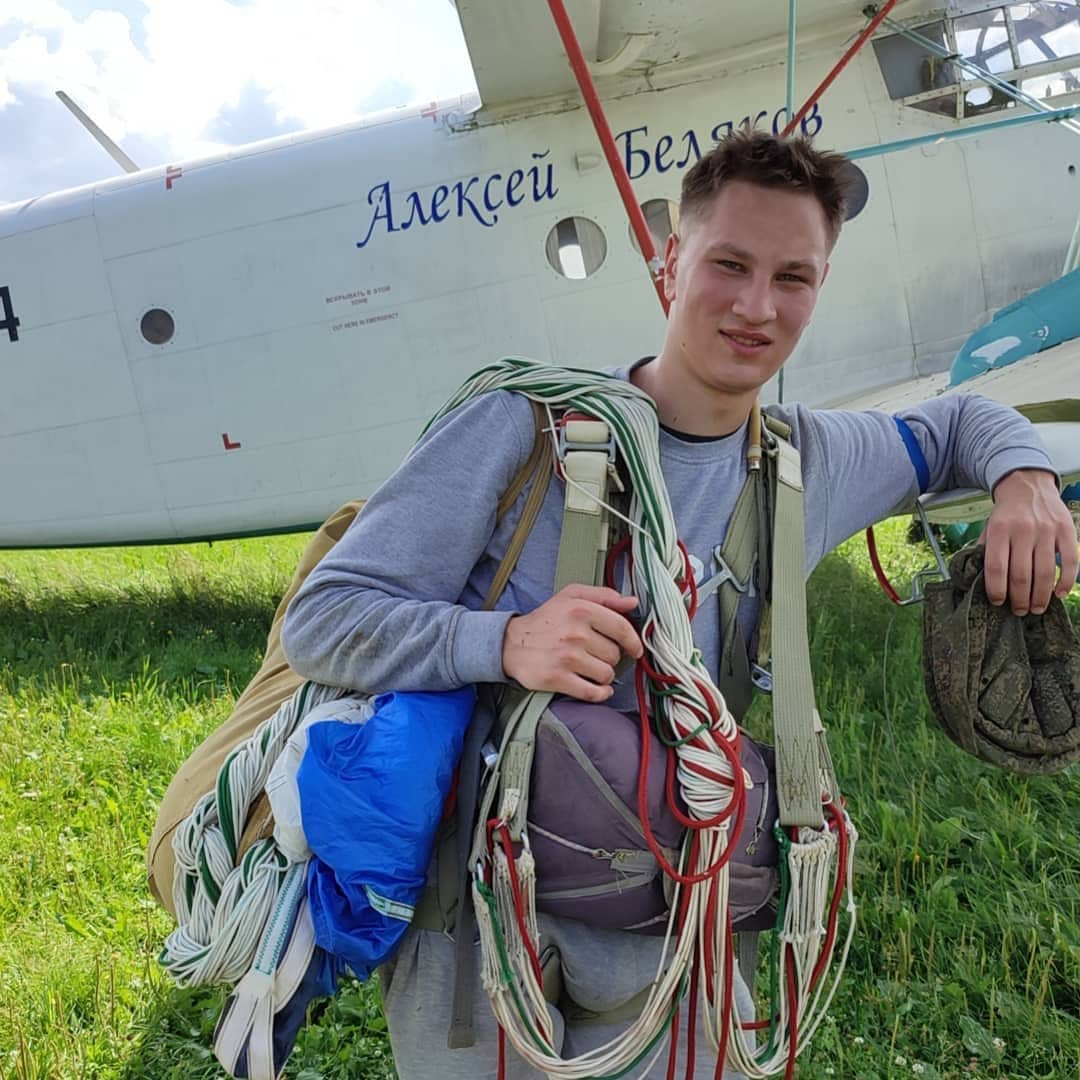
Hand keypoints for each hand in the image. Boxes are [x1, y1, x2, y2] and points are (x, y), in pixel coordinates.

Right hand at [502, 584, 642, 702]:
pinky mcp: (558, 679)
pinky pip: (593, 692)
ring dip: (603, 675)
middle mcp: (576, 633)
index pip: (622, 628)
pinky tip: (598, 689)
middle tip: (595, 654)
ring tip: (591, 668)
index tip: (635, 649)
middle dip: (609, 657)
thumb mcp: (571, 596)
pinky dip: (600, 693)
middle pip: (614, 654)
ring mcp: (567, 658)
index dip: (633, 642)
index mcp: (581, 610)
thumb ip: (604, 596)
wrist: (511, 644)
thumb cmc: (545, 620)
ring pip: (606, 674)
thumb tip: (632, 603)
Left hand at [982, 469, 1077, 614]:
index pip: (996, 567)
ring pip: (1044, 572)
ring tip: (1036, 609)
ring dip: (1040, 596)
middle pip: (1021, 575)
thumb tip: (979, 580)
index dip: (996, 590)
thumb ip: (985, 551)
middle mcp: (1023, 530)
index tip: (997, 603)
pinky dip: (1065, 581)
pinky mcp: (1066, 531)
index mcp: (999, 530)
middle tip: (1019, 611)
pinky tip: (1058, 594)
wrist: (1028, 486)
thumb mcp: (988, 528)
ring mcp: (1047, 530)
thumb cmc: (1006, 514)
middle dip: (1019, 599)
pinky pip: (1070, 561)